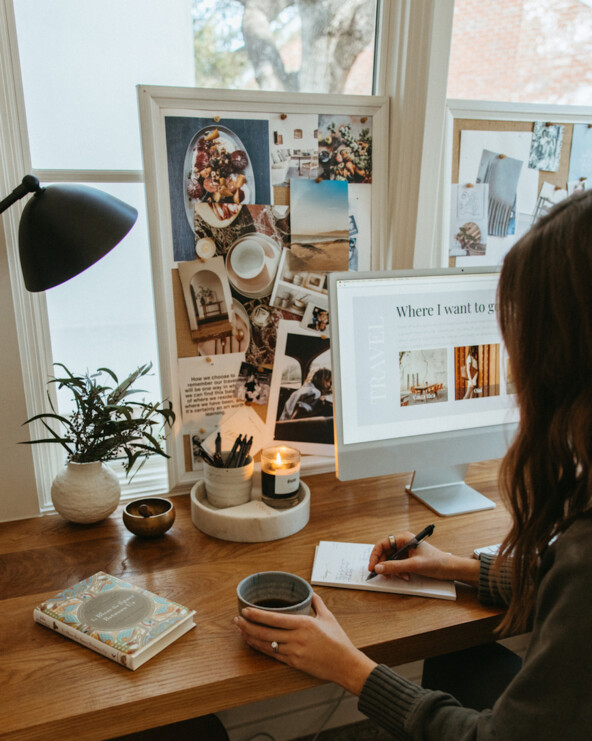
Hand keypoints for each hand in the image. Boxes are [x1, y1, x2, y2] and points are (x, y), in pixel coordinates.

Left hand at [234, 593, 375, 695]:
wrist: (345, 664)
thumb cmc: (338, 640)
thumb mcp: (328, 617)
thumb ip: (317, 603)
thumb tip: (310, 592)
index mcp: (304, 624)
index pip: (275, 619)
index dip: (257, 616)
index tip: (245, 611)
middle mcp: (297, 638)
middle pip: (266, 633)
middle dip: (248, 626)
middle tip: (236, 620)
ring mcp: (294, 652)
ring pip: (267, 645)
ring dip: (251, 638)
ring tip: (240, 631)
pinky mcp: (294, 663)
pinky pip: (274, 655)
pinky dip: (261, 648)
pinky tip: (254, 643)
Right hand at [368, 532, 479, 585]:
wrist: (450, 569)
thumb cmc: (436, 562)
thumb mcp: (413, 565)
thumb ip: (394, 566)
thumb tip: (378, 568)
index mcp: (404, 538)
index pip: (382, 544)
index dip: (375, 556)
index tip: (372, 567)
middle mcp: (404, 543)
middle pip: (385, 553)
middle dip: (385, 564)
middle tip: (384, 575)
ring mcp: (406, 551)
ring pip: (391, 560)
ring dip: (393, 569)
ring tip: (401, 576)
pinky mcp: (410, 559)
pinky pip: (398, 564)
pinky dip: (399, 571)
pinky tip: (406, 576)